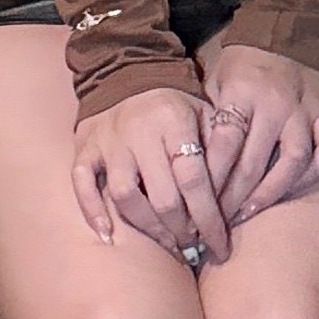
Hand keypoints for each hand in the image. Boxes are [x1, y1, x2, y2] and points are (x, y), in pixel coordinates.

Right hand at [70, 89, 231, 265]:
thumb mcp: (206, 114)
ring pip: (124, 196)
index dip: (209, 219)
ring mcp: (108, 142)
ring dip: (148, 228)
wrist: (127, 71)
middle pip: (162, 196)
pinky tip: (110, 236)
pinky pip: (82, 183)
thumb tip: (236, 200)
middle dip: (182, 231)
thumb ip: (221, 149)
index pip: (194, 180)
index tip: (221, 247)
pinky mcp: (85, 148)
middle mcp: (139, 132)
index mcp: (174, 121)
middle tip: (195, 248)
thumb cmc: (176, 104)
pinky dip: (92, 211)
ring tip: (168, 244)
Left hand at [196, 43, 318, 222]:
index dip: (211, 177)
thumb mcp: (215, 81)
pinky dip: (312, 175)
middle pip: (255, 161)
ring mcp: (305, 111)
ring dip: (271, 193)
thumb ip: (209, 119)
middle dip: (234, 197)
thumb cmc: (242, 65)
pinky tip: (291, 190)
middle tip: (218, 221)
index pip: (225, 143)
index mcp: (242, 93)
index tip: (197, 202)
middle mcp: (276, 105)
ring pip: (294, 162)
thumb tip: (191, 166)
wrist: (287, 32)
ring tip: (250, 212)